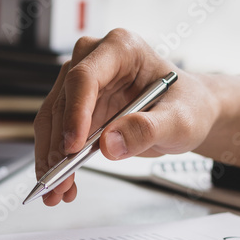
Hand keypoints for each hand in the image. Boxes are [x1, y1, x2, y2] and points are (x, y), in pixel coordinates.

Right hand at [33, 29, 239, 205]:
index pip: (85, 77)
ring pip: (53, 121)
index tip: (74, 146)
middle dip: (59, 146)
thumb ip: (148, 129)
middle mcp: (94, 60)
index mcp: (121, 48)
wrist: (186, 113)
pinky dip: (56, 160)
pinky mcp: (76, 107)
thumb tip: (109, 144)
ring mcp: (82, 84)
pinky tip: (64, 183)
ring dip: (51, 158)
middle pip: (63, 102)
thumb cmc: (187, 105)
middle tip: (60, 180)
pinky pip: (58, 134)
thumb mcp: (180, 120)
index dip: (76, 112)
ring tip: (59, 191)